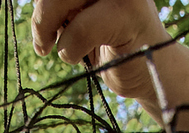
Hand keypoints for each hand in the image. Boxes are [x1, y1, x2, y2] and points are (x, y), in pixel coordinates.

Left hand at [30, 0, 167, 102]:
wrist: (153, 71)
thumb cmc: (111, 42)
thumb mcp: (79, 12)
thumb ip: (61, 2)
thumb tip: (36, 3)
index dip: (43, 3)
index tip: (42, 24)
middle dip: (43, 13)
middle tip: (42, 43)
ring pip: (62, 0)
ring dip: (52, 30)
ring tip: (60, 48)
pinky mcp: (128, 14)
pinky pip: (79, 30)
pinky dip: (69, 50)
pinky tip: (78, 57)